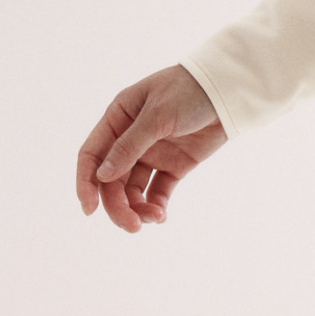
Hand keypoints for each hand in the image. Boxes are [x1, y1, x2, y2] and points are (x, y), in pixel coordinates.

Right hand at [75, 65, 226, 232]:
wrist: (228, 90)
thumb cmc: (189, 90)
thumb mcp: (157, 115)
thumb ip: (130, 145)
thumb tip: (101, 176)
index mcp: (118, 119)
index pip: (92, 156)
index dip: (86, 183)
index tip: (90, 210)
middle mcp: (130, 139)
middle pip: (112, 180)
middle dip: (118, 205)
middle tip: (132, 225)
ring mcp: (152, 153)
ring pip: (133, 190)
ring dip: (137, 209)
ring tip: (155, 218)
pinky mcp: (174, 165)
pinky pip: (157, 191)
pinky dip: (156, 205)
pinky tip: (161, 215)